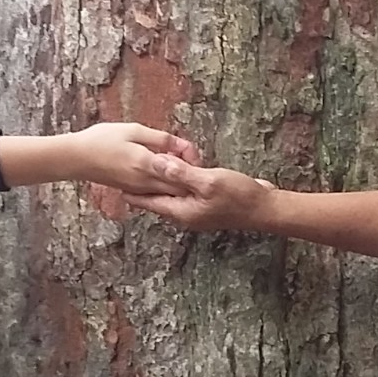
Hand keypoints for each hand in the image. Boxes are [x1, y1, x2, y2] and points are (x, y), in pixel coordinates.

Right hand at [73, 124, 202, 193]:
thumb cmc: (101, 140)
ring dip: (176, 182)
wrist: (75, 158)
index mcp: (147, 164)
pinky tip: (160, 172)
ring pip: (168, 194)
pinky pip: (156, 194)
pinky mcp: (132, 192)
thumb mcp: (133, 130)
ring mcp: (138, 190)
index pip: (182, 172)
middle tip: (187, 160)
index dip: (192, 163)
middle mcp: (145, 182)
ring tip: (175, 165)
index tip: (190, 152)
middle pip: (179, 188)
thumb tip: (181, 145)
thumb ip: (160, 138)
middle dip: (188, 176)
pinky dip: (163, 186)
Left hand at [135, 159, 279, 232]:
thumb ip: (181, 173)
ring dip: (160, 180)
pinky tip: (174, 168)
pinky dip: (176, 180)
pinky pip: (184, 192)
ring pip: (170, 194)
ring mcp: (195, 210)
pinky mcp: (206, 203)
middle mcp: (184, 213)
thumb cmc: (239, 197)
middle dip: (141, 184)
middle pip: (155, 198)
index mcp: (180, 211)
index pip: (146, 201)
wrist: (265, 209)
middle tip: (122, 169)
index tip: (112, 178)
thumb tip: (155, 163)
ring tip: (142, 166)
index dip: (129, 189)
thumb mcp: (208, 181)